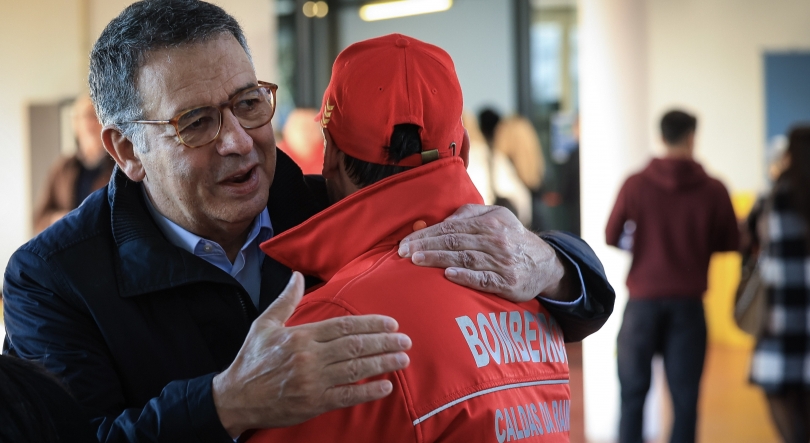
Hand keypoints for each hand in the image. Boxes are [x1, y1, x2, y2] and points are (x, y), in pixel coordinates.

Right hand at [212, 272, 411, 437]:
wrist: (234, 398)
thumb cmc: (251, 360)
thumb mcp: (264, 325)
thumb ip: (286, 300)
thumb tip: (295, 275)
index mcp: (301, 336)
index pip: (344, 326)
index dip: (371, 324)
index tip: (391, 323)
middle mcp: (309, 357)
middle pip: (355, 346)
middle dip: (384, 342)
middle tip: (406, 340)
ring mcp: (312, 381)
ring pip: (355, 369)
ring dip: (383, 363)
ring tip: (403, 359)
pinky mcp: (313, 403)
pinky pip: (346, 396)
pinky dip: (368, 391)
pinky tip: (386, 386)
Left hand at [398, 204, 571, 302]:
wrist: (546, 263)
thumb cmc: (511, 238)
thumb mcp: (496, 216)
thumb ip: (467, 215)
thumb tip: (439, 222)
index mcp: (490, 222)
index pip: (450, 228)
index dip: (426, 235)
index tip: (405, 242)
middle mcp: (496, 240)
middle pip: (454, 242)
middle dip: (426, 246)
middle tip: (402, 252)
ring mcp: (503, 262)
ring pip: (465, 259)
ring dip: (439, 260)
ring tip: (416, 261)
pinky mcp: (508, 283)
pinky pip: (484, 279)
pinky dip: (466, 277)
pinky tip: (448, 275)